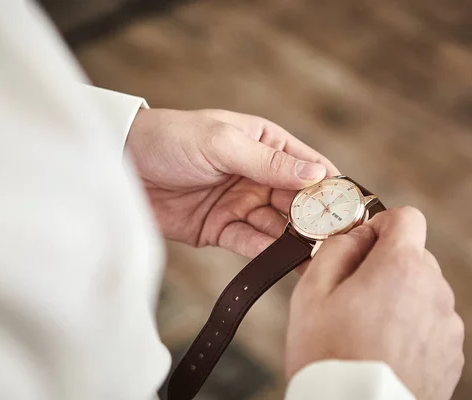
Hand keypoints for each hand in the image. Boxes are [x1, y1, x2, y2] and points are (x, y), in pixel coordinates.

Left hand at [126, 108, 339, 256]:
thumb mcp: (222, 143)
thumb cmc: (172, 139)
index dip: (331, 188)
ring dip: (296, 242)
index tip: (349, 210)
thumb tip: (318, 174)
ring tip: (318, 259)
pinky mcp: (222, 229)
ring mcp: (242, 204)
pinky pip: (251, 244)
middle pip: (299, 202)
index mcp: (266, 144)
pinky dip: (268, 254)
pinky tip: (285, 262)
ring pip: (278, 227)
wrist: (122, 165)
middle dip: (317, 222)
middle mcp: (259, 175)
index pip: (310, 167)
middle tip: (337, 243)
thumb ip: (269, 162)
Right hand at [285, 207, 464, 399]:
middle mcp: (434, 289)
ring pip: (423, 291)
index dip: (381, 225)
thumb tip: (356, 236)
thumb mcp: (312, 292)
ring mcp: (447, 324)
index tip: (363, 245)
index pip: (407, 218)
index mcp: (401, 267)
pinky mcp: (451, 353)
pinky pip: (431, 323)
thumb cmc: (329, 354)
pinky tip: (385, 349)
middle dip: (386, 265)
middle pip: (414, 256)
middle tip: (354, 295)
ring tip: (367, 330)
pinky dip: (412, 327)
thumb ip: (335, 248)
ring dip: (400, 297)